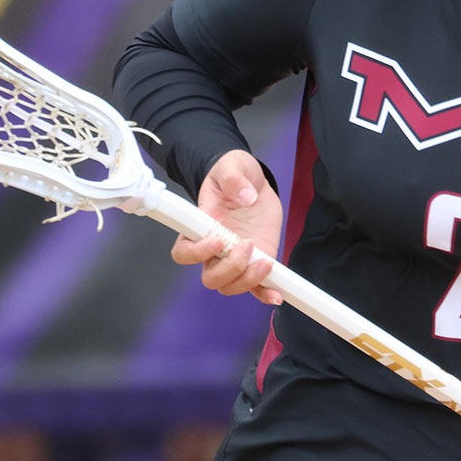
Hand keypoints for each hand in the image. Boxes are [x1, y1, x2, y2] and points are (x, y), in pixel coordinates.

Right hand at [169, 149, 283, 305]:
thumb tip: (245, 197)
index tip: (219, 240)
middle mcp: (214, 250)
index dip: (198, 253)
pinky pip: (256, 287)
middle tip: (248, 244)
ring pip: (231, 286)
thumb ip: (234, 179)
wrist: (252, 181)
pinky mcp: (256, 261)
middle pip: (211, 278)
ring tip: (266, 261)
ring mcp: (235, 258)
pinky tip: (277, 294)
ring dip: (248, 280)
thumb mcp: (232, 166)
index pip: (184, 253)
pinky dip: (265, 293)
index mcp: (200, 227)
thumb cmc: (233, 173)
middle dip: (230, 268)